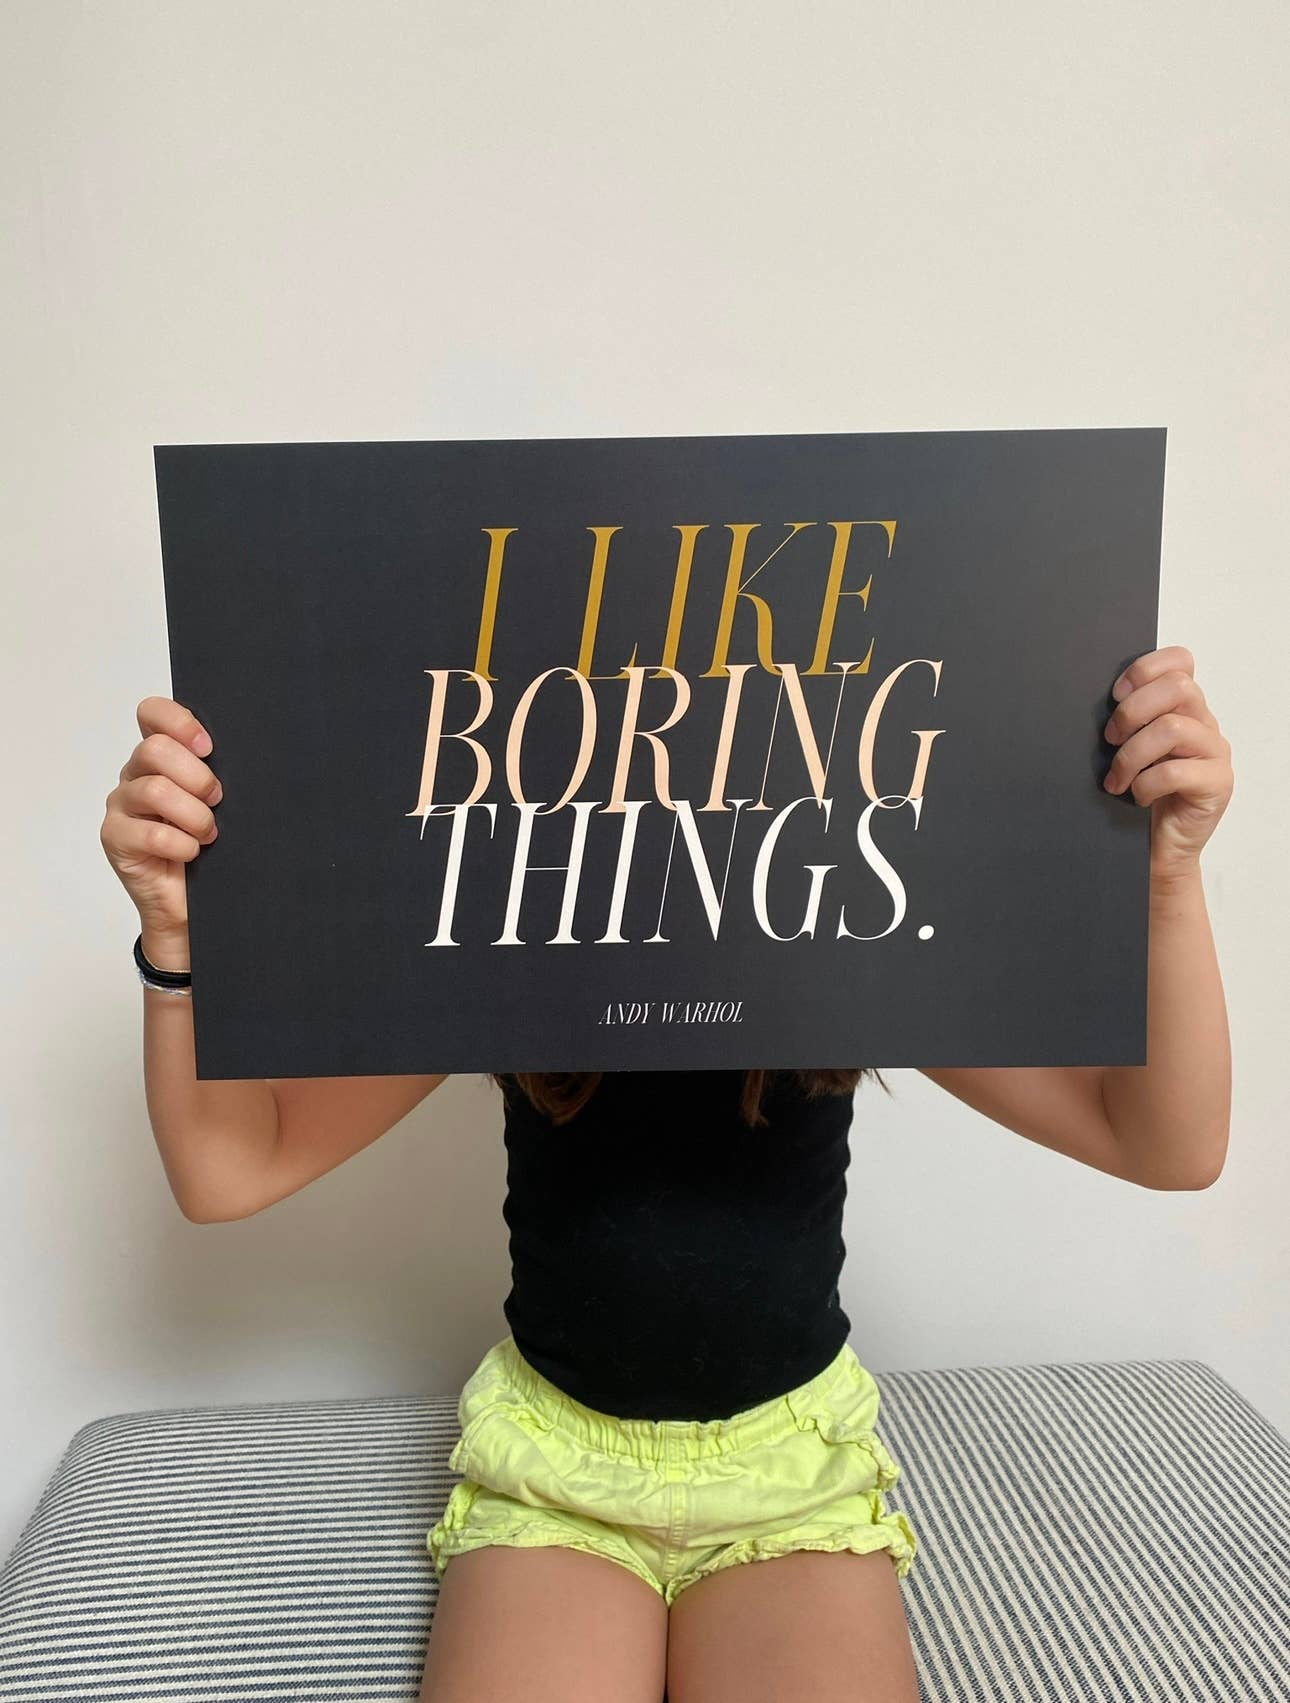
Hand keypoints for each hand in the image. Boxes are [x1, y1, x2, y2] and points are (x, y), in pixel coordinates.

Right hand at [100, 696, 221, 940]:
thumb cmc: (210, 848)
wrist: (189, 904)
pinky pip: (153, 834)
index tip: (209, 748)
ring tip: (208, 833)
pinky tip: (193, 853)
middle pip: (155, 750)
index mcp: (160, 757)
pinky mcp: (115, 838)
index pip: (152, 714)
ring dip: (193, 814)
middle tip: (217, 800)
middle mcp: (135, 775)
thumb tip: (252, 752)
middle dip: (197, 777)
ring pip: (154, 790)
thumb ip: (219, 774)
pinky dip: (183, 845)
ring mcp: (121, 806)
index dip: (180, 723)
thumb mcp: (219, 804)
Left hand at [1102, 645, 1232, 881]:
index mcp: (1184, 707)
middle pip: (1178, 687)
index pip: (1180, 662)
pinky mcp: (1217, 783)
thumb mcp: (1128, 748)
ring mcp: (1215, 752)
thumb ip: (1126, 721)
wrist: (1159, 847)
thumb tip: (1084, 700)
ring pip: (1173, 728)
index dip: (1144, 670)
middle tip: (1110, 739)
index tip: (1115, 695)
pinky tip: (1137, 796)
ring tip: (1117, 778)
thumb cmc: (1139, 795)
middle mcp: (1204, 724)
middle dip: (1133, 711)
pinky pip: (1176, 771)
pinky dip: (1146, 784)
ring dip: (1132, 754)